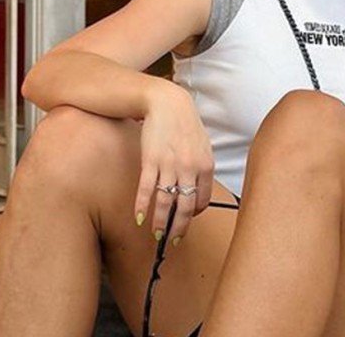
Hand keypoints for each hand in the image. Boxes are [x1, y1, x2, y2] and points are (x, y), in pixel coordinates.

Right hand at [134, 87, 213, 246]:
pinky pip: (146, 188)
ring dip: (160, 222)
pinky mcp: (151, 160)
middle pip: (185, 207)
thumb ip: (202, 167)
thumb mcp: (202, 145)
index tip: (186, 220)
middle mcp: (190, 168)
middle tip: (172, 241)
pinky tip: (138, 217)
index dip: (194, 214)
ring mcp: (170, 165)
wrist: (167, 103)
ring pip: (165, 202)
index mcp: (206, 166)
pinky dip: (142, 205)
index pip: (202, 200)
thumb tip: (199, 187)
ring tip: (156, 234)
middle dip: (178, 228)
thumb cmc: (185, 125)